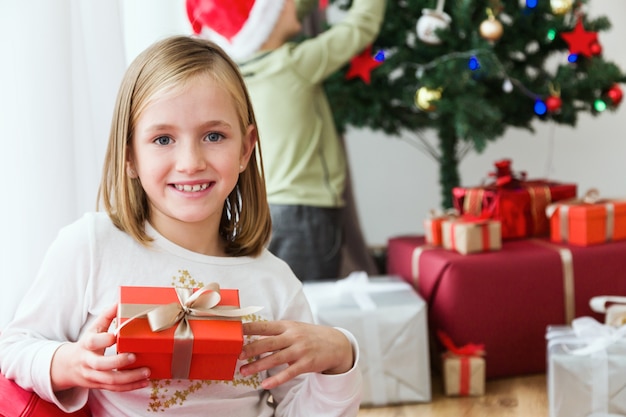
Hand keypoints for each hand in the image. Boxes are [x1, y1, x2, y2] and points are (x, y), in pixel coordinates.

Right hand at [50, 303, 150, 391]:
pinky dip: (130, 386)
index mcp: (86, 345)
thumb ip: (107, 316)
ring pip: (110, 380)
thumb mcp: (93, 329)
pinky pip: (115, 389)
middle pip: (101, 365)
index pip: (92, 342)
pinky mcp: (100, 385)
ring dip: (130, 378)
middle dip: (118, 362)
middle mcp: (88, 362)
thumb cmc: (87, 344)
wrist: (68, 367)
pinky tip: (145, 382)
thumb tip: (120, 301)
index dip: (103, 340)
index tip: (115, 336)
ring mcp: (93, 376)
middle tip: (134, 356)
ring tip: (147, 372)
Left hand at [239, 321, 353, 389]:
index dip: (249, 328)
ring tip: (244, 371)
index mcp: (287, 326)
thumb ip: (276, 333)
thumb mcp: (294, 328)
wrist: (336, 343)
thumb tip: (252, 337)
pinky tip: (265, 384)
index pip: (264, 326)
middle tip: (236, 355)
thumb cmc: (309, 336)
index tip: (234, 330)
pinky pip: (289, 373)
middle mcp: (293, 336)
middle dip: (250, 349)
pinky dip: (276, 379)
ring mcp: (300, 350)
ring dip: (258, 366)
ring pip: (276, 358)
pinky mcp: (307, 363)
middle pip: (268, 342)